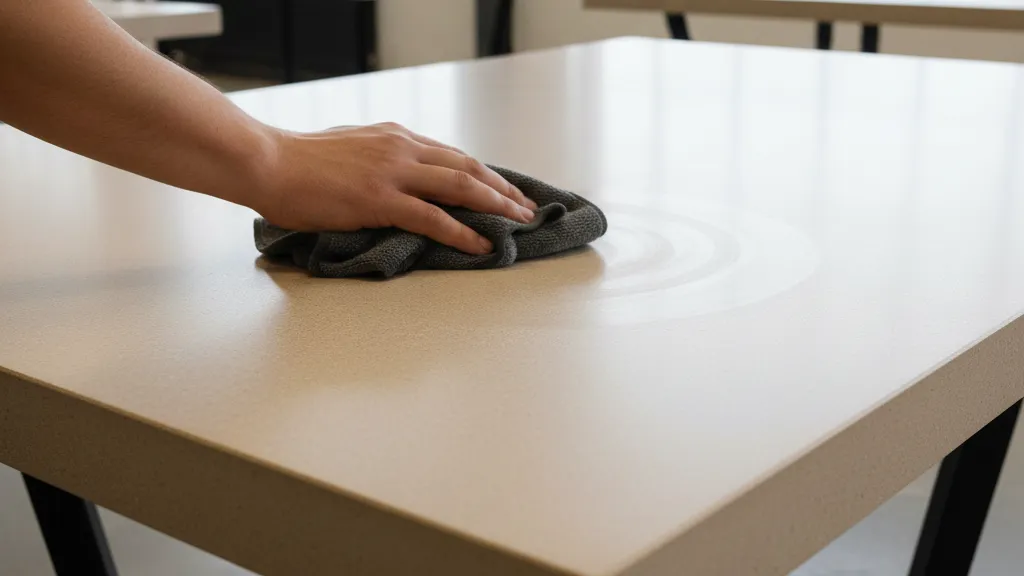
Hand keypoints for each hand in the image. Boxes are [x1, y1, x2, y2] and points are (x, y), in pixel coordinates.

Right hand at [252, 122, 536, 254]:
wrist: (268, 163)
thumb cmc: (299, 162)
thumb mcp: (350, 148)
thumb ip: (380, 159)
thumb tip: (398, 177)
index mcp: (395, 137)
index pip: (452, 154)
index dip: (484, 173)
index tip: (504, 188)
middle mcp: (402, 149)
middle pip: (467, 167)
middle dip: (502, 188)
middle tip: (526, 207)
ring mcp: (393, 173)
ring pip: (460, 186)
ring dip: (495, 205)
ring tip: (518, 222)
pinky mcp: (381, 200)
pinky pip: (433, 218)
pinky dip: (462, 232)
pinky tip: (481, 244)